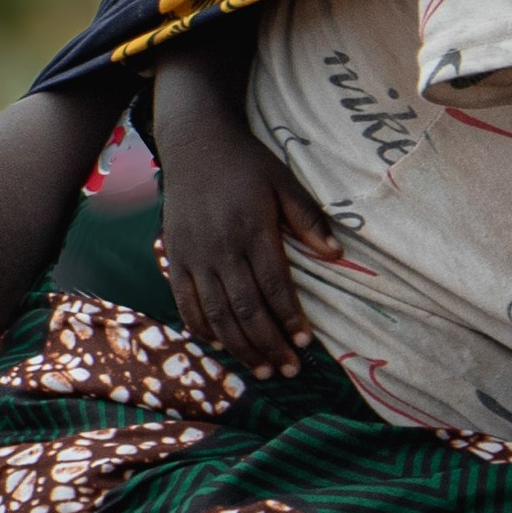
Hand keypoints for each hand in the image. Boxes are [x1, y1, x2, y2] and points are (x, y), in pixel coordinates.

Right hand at [150, 54, 338, 377]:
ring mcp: (194, 255)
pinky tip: (221, 347)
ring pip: (217, 313)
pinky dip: (203, 328)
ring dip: (240, 347)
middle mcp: (221, 247)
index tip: (305, 343)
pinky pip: (186, 303)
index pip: (274, 286)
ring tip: (262, 370)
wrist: (195, 142)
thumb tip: (337, 255)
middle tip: (288, 370)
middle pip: (246, 309)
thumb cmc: (247, 164)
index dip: (290, 318)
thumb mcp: (285, 182)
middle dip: (269, 344)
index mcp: (252, 229)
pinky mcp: (175, 257)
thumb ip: (309, 219)